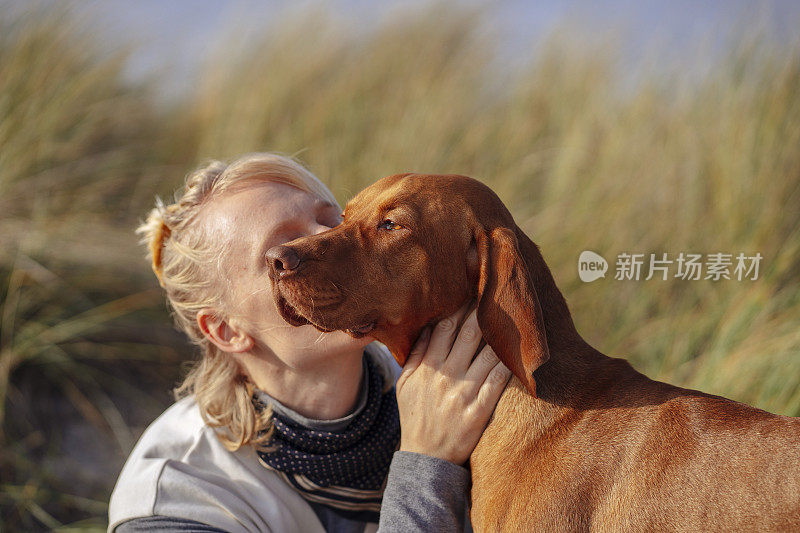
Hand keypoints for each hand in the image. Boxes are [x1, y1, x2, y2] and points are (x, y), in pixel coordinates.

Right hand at [395, 304, 512, 464]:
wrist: (425, 459)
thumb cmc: (416, 417)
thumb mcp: (405, 385)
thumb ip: (414, 355)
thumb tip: (427, 326)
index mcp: (426, 367)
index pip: (445, 326)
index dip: (460, 307)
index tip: (472, 292)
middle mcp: (445, 376)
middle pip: (469, 334)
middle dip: (484, 312)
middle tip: (497, 296)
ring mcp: (463, 393)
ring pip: (487, 354)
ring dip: (501, 335)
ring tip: (513, 319)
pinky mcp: (479, 411)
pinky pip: (498, 382)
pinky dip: (509, 364)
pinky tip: (519, 352)